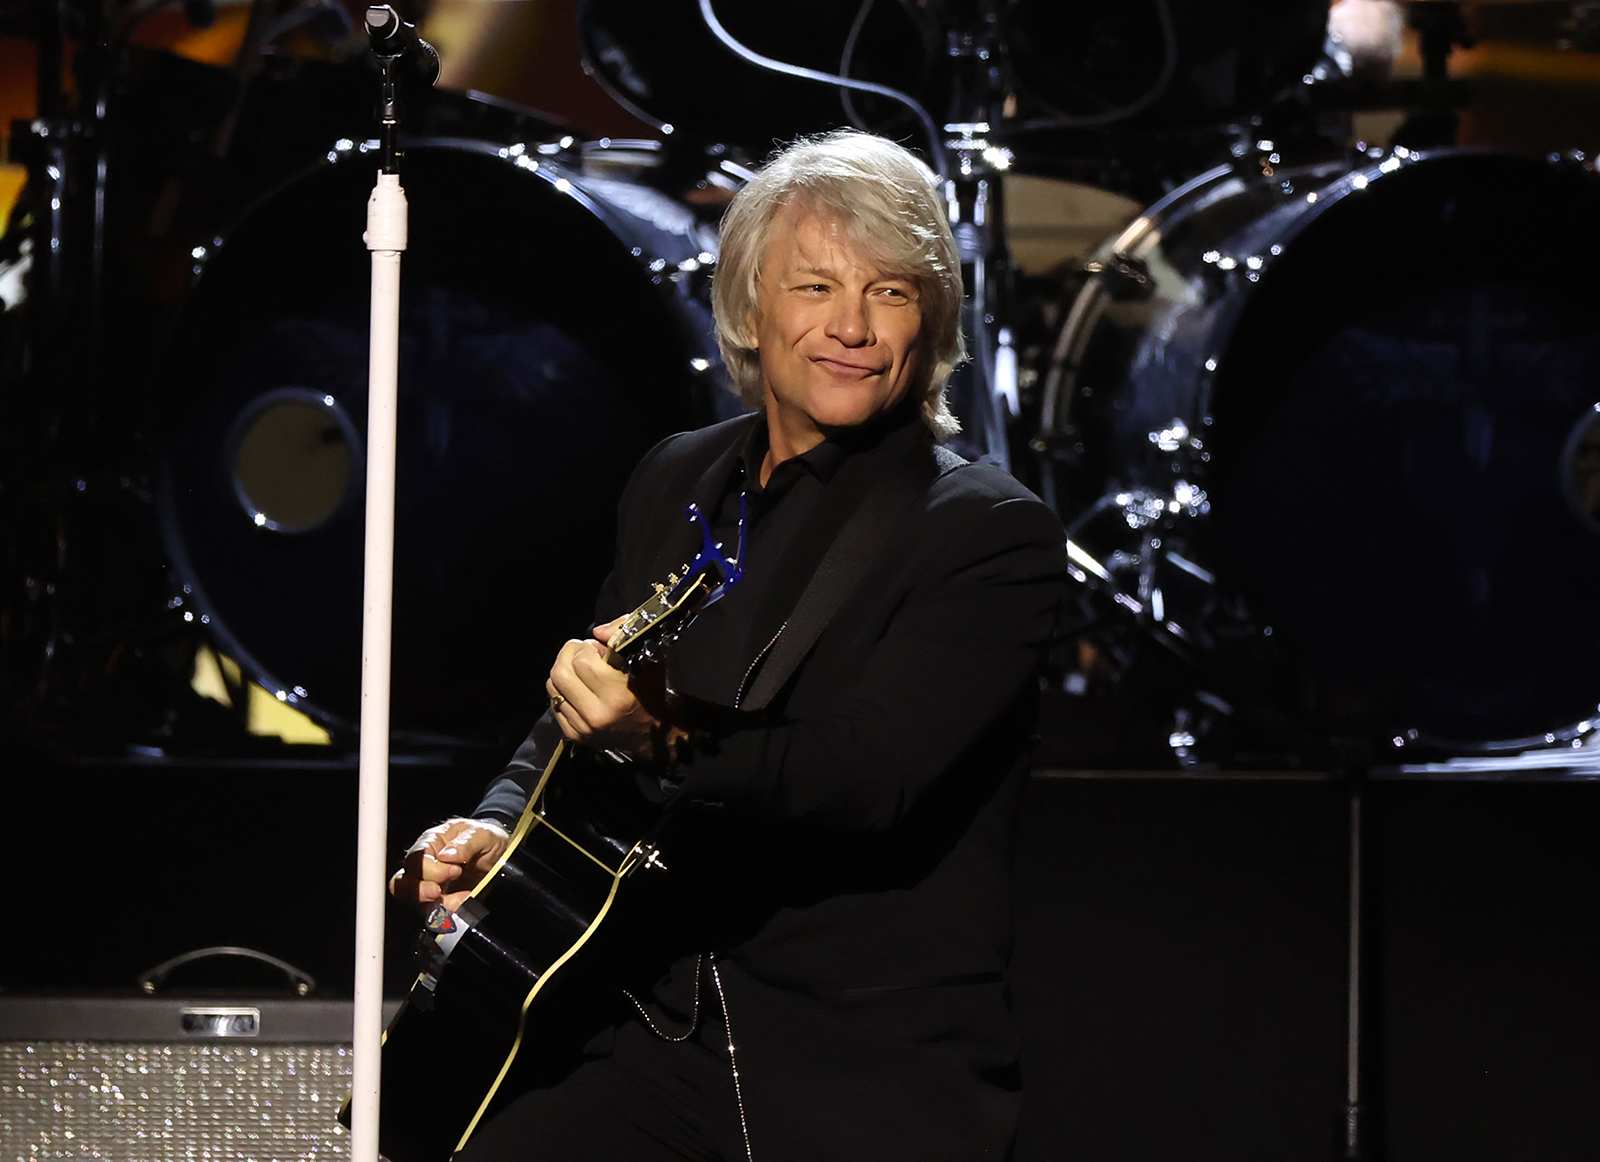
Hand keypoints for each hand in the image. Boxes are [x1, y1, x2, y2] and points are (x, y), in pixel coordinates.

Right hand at [388, 818, 508, 914]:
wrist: (500, 855)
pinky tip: (467, 903)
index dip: (429, 869)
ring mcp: (431, 886)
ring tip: (463, 898)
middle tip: (440, 891)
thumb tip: (446, 855)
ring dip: (438, 905)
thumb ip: (466, 842)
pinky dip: (450, 913)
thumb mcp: (482, 834)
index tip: (454, 870)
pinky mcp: (441, 902)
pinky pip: (435, 915)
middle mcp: (425, 866)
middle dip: (420, 891)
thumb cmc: (485, 839)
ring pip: (416, 903)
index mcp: (431, 843)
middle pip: (402, 884)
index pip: (414, 860)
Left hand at [545, 617, 663, 756]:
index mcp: (617, 695)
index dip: (586, 647)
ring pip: (553, 688)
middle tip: (580, 652)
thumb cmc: (654, 695)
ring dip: (562, 671)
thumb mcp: (649, 662)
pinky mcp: (575, 736)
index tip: (597, 648)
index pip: (582, 660)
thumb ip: (624, 637)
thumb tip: (597, 632)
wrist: (655, 738)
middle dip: (567, 654)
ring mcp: (583, 727)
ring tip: (578, 669)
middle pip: (560, 673)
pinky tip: (577, 688)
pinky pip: (554, 704)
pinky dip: (562, 691)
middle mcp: (597, 714)